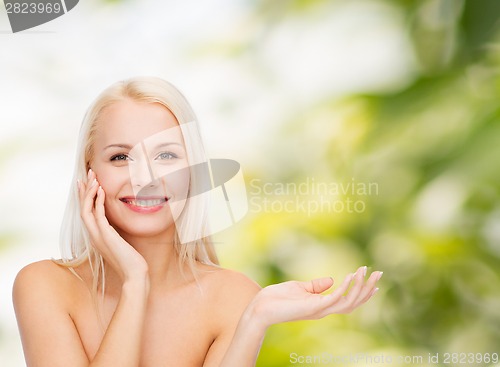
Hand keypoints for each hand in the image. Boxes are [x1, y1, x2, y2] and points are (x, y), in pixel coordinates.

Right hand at [78, 168, 148, 282]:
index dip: (85, 196)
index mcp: (96, 236)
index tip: (86, 182)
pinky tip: (102, 190)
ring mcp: (98, 236)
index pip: (86, 212)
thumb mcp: (121, 243)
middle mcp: (93, 235)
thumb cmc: (131, 261)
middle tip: (87, 173)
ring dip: (89, 192)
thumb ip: (116, 233)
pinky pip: (98, 215)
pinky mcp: (106, 236)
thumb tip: (118, 225)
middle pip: (83, 208)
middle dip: (85, 189)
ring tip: (93, 178)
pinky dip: (98, 201)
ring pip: (86, 210)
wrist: (134, 274)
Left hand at [247, 266, 381, 328]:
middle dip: (368, 289)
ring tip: (367, 271)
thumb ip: (316, 286)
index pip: (348, 301)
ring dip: (360, 287)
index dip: (363, 293)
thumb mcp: (299, 288)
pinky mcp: (313, 307)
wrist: (260, 307)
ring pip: (348, 302)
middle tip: (380, 273)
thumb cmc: (277, 298)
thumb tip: (331, 279)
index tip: (375, 281)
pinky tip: (352, 274)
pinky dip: (345, 287)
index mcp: (322, 306)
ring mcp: (319, 310)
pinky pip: (334, 298)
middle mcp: (324, 310)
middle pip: (353, 302)